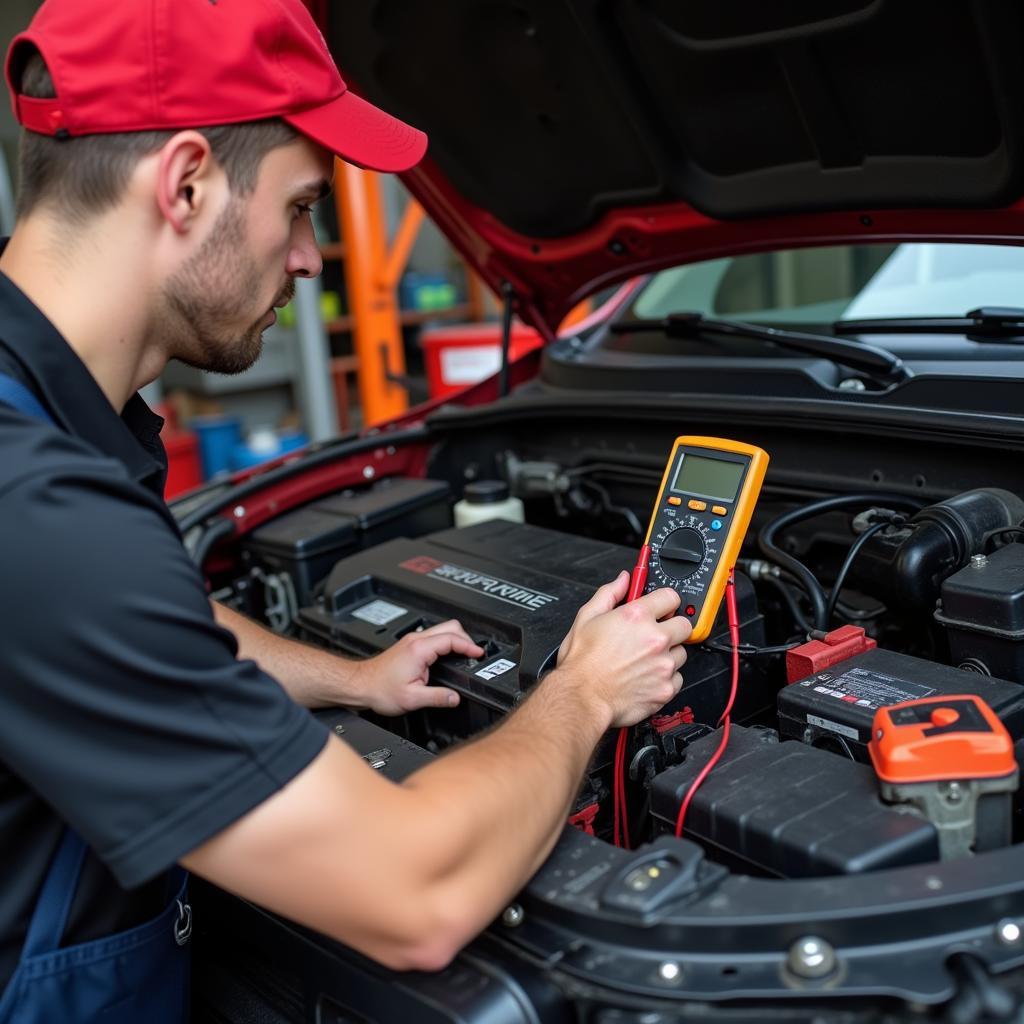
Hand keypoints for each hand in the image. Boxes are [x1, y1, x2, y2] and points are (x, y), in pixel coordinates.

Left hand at [349, 620, 482, 715]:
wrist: (360, 685)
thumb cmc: (380, 689)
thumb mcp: (412, 699)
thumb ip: (438, 698)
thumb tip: (455, 698)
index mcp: (419, 649)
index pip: (452, 639)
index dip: (469, 645)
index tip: (479, 654)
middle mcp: (416, 640)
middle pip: (450, 626)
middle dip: (466, 638)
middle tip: (474, 653)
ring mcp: (412, 640)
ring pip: (442, 629)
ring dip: (456, 639)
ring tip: (465, 654)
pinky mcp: (409, 645)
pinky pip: (434, 636)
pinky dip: (447, 642)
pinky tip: (449, 654)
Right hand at [556, 574, 690, 727]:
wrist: (581, 698)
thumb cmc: (581, 663)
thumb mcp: (586, 617)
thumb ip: (610, 593)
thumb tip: (623, 580)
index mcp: (636, 617)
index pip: (671, 597)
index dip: (664, 602)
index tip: (661, 608)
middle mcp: (655, 639)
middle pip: (684, 625)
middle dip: (671, 627)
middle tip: (654, 635)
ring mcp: (663, 665)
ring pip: (681, 653)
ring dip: (668, 654)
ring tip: (645, 660)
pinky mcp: (666, 688)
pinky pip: (677, 678)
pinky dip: (666, 678)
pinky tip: (647, 677)